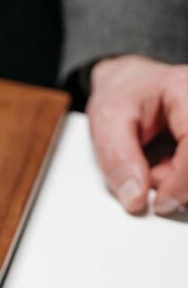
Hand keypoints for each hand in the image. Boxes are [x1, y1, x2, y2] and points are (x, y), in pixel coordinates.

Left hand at [87, 55, 187, 214]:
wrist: (127, 85)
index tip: (162, 203)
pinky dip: (177, 178)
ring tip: (152, 163)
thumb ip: (119, 160)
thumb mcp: (107, 121)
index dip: (183, 181)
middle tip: (148, 175)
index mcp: (186, 91)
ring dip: (176, 180)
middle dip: (177, 181)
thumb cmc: (121, 95)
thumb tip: (135, 199)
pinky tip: (163, 163)